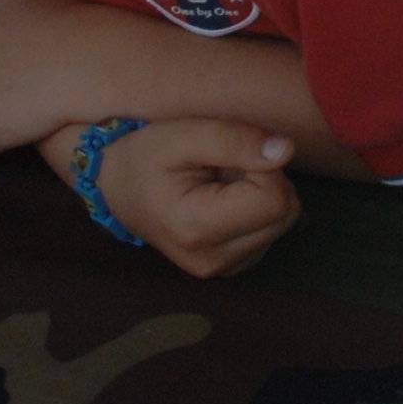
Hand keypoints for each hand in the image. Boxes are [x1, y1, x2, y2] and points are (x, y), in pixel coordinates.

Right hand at [99, 117, 303, 276]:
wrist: (117, 187)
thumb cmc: (144, 156)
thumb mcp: (181, 133)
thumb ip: (234, 139)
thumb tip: (286, 150)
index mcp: (196, 230)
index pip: (274, 199)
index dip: (263, 165)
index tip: (229, 155)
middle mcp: (213, 261)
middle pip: (285, 213)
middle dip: (265, 179)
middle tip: (223, 167)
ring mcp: (224, 270)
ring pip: (284, 222)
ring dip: (262, 192)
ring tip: (219, 182)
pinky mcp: (234, 266)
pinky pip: (273, 230)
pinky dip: (257, 209)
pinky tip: (224, 199)